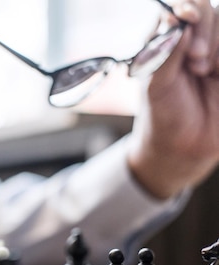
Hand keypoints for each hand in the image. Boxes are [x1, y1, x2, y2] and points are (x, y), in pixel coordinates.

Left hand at [127, 0, 218, 198]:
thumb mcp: (155, 85)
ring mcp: (215, 52)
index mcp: (165, 40)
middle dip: (205, 30)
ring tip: (204, 71)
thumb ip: (165, 53)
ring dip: (217, 46)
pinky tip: (216, 74)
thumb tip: (177, 22)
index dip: (187, 7)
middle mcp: (192, 41)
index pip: (179, 8)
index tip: (187, 19)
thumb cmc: (162, 115)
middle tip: (196, 62)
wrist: (183, 148)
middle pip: (209, 11)